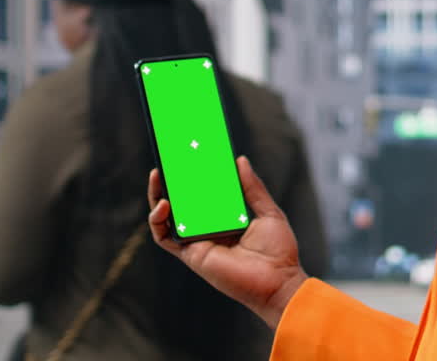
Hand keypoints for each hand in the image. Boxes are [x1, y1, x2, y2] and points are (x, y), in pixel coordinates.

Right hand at [147, 157, 307, 328]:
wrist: (279, 281)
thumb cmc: (278, 251)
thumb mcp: (268, 212)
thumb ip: (252, 188)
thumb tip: (240, 160)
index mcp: (225, 218)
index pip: (204, 194)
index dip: (194, 176)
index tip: (188, 154)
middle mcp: (208, 229)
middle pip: (182, 203)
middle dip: (171, 181)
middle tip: (168, 158)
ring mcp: (198, 242)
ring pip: (168, 218)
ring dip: (158, 197)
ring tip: (158, 174)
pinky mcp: (191, 254)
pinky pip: (165, 238)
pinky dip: (158, 221)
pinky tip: (163, 204)